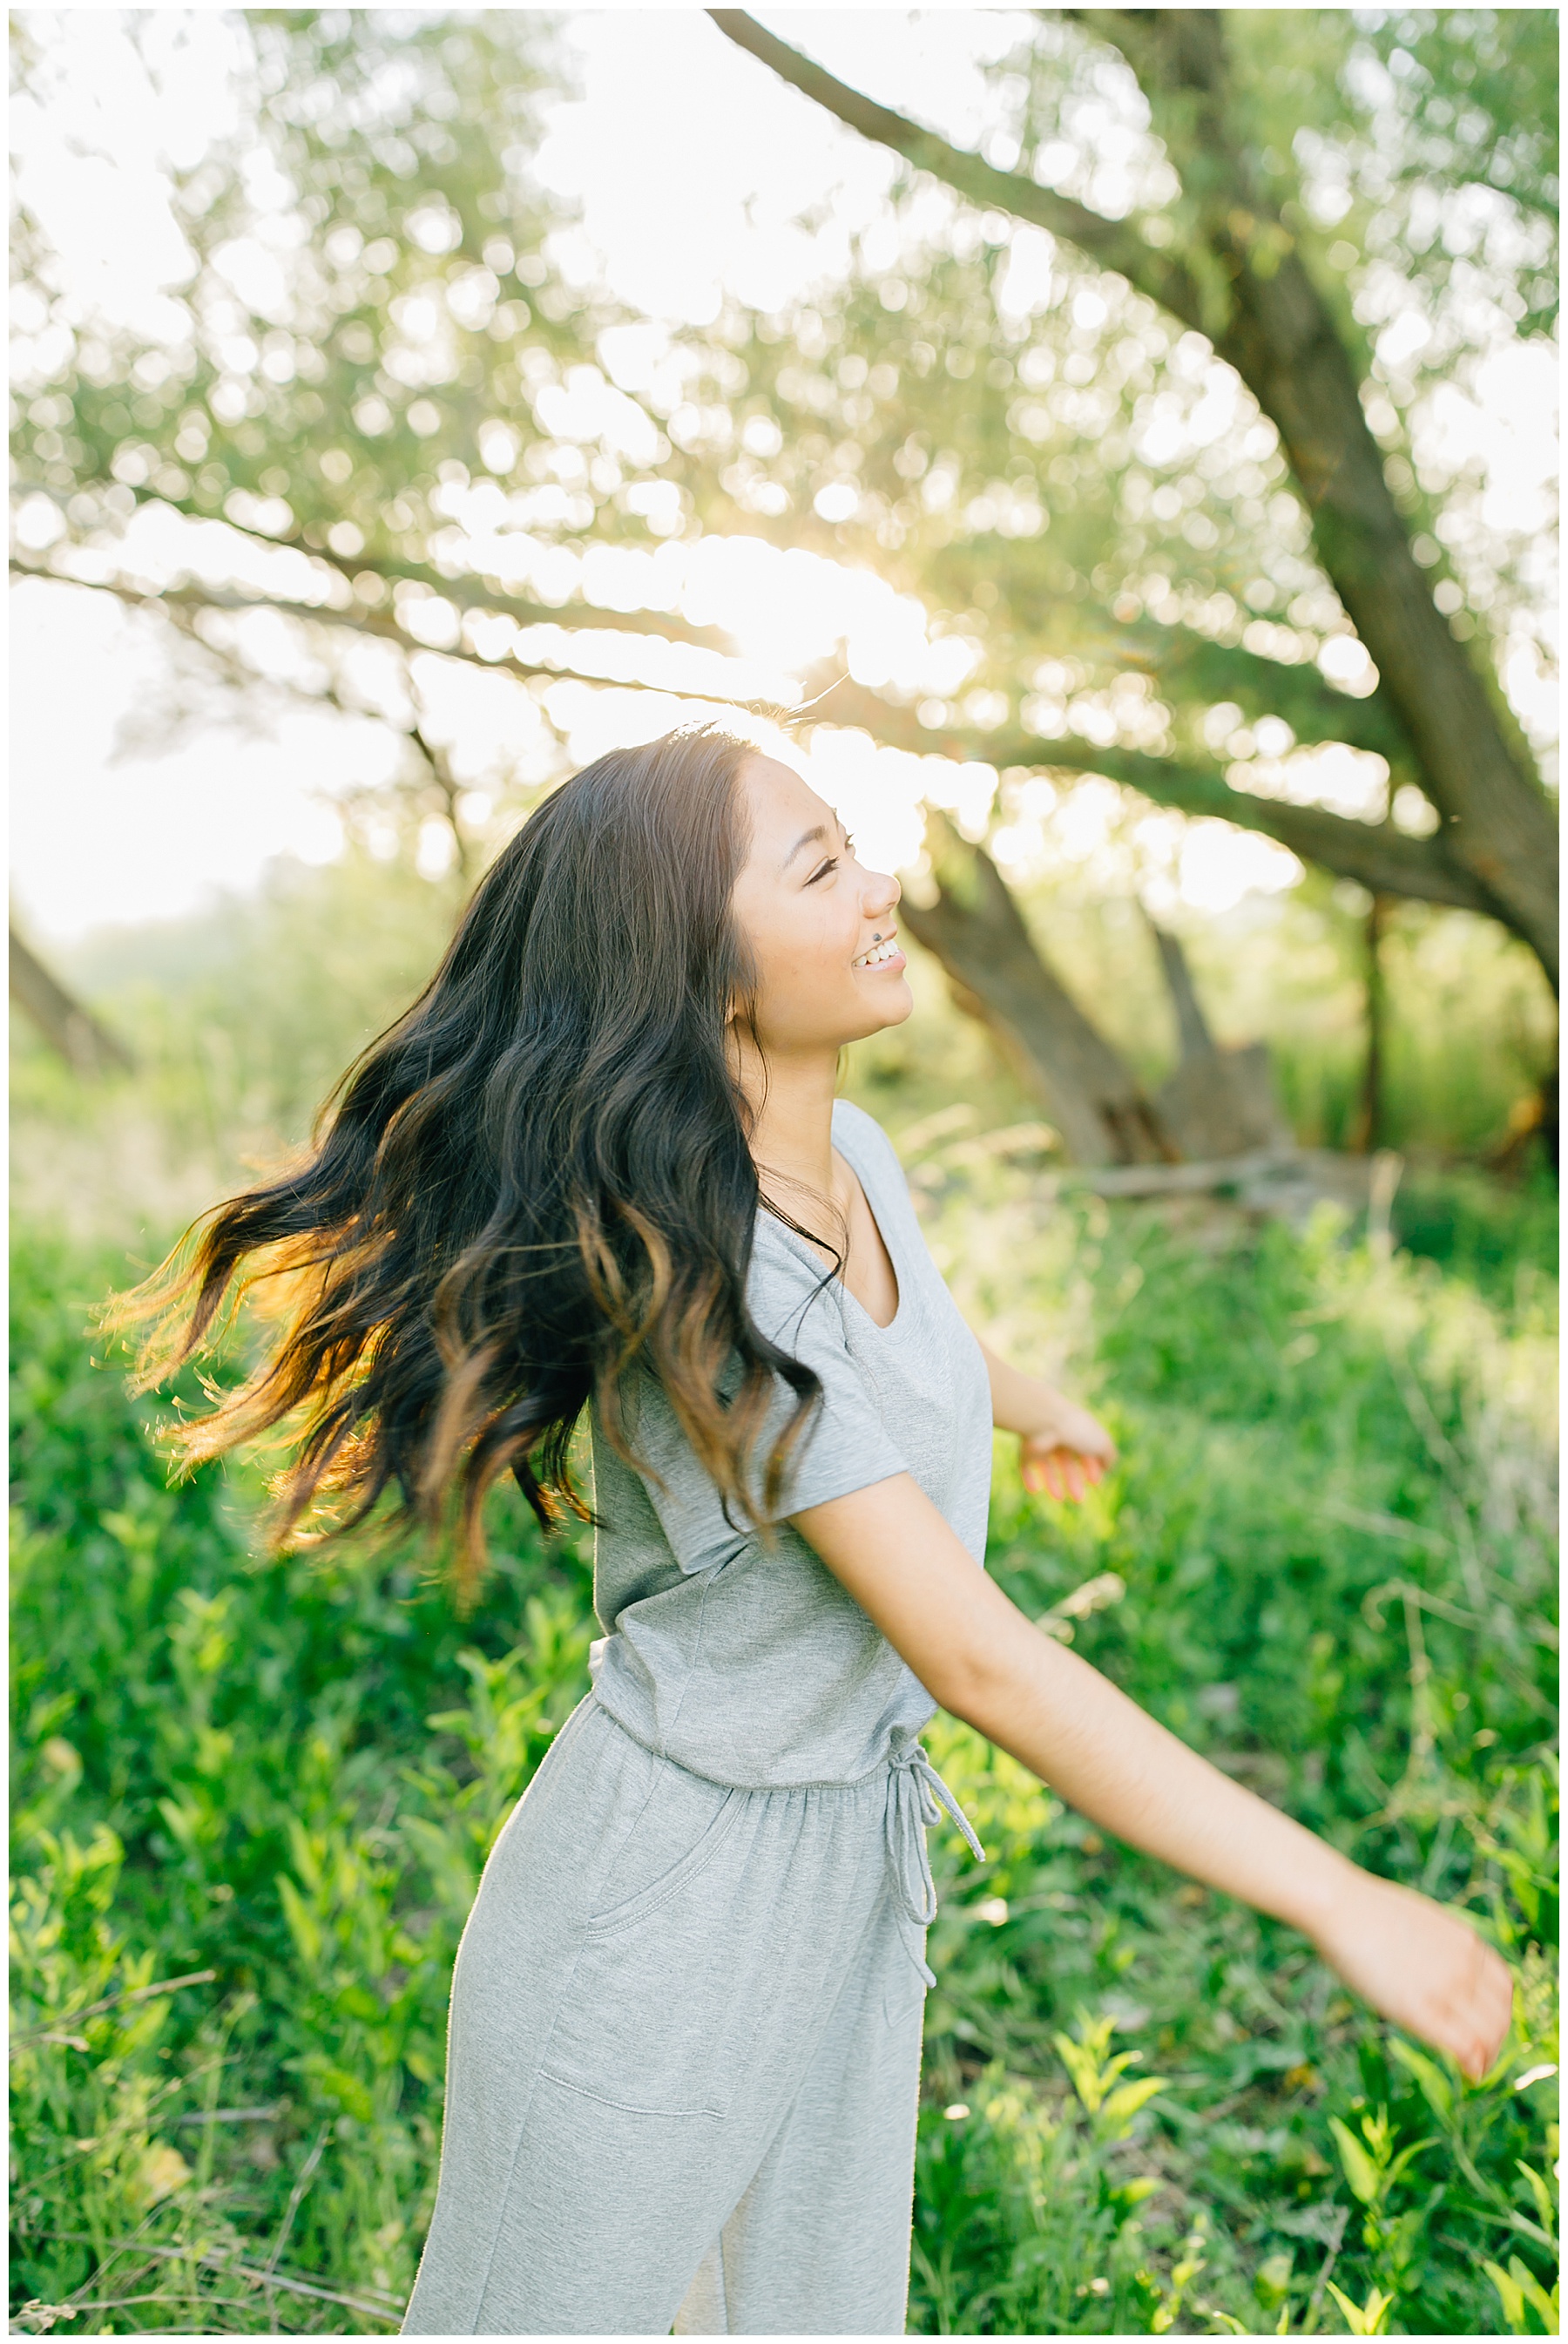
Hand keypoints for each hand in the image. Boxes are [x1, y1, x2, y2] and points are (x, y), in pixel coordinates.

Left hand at [1018, 1390, 1116, 1503]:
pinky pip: (1026, 1466)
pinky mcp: (1026, 1449)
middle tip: (1079, 1500)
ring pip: (1046, 1465)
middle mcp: (1059, 1436)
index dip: (1091, 1468)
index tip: (1095, 1482)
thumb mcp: (1101, 1443)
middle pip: (1066, 1462)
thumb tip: (1107, 1467)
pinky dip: (1029, 1478)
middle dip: (1073, 1481)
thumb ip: (1108, 1455)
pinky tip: (1035, 1491)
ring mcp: (1041, 1442)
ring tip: (1058, 1498)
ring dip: (1052, 1483)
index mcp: (1078, 1430)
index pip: (1085, 1451)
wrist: (1044, 1422)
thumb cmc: (1076, 1431)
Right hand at [1309, 1868, 1513, 2082]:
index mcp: (1466, 1942)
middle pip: (1501, 2015)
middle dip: (1496, 2039)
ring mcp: (1446, 1986)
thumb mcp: (1420, 1923)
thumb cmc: (1367, 1912)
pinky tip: (1469, 2075)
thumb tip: (1437, 1968)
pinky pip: (1465, 2045)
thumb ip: (1441, 1948)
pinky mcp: (1422, 2009)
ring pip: (1489, 2035)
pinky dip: (1473, 2065)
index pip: (1504, 1987)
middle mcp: (1465, 1965)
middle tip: (1482, 2054)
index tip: (1487, 2026)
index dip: (1500, 2012)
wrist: (1341, 1905)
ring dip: (1487, 2056)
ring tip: (1476, 2068)